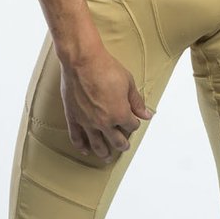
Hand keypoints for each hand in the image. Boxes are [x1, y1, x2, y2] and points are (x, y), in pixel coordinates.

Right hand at [60, 47, 153, 162]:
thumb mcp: (127, 82)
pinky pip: (77, 137)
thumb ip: (136, 101)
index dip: (134, 123)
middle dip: (122, 144)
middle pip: (116, 140)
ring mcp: (87, 122)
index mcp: (120, 114)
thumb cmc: (105, 68)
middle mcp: (104, 122)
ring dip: (103, 152)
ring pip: (97, 145)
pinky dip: (81, 146)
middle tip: (124, 146)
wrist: (82, 61)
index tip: (133, 120)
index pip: (131, 125)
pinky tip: (85, 150)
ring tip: (106, 157)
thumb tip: (146, 114)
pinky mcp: (73, 117)